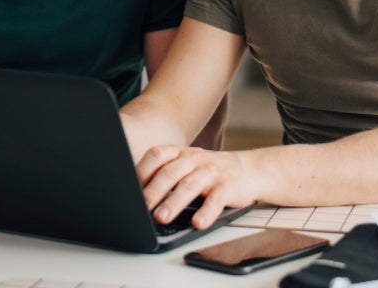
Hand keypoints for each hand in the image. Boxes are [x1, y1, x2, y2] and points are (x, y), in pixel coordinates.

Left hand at [136, 144, 257, 229]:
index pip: (156, 156)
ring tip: (161, 218)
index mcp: (179, 153)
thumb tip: (135, 196)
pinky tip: (197, 222)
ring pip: (189, 186)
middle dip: (153, 191)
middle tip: (141, 208)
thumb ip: (164, 175)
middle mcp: (194, 159)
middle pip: (169, 173)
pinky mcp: (228, 187)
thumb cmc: (208, 172)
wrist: (248, 169)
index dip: (142, 171)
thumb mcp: (186, 166)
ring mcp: (211, 172)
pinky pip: (216, 199)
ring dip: (173, 202)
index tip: (130, 189)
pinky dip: (206, 212)